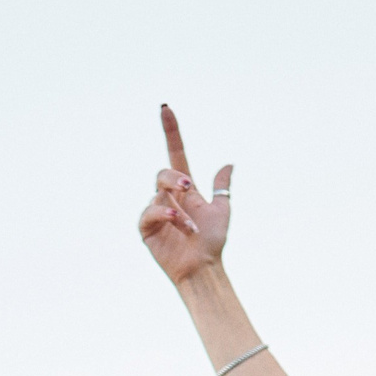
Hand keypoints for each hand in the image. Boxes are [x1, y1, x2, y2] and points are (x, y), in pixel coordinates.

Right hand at [138, 104, 232, 286]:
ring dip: (179, 210)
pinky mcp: (147, 228)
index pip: (176, 153)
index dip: (171, 131)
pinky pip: (148, 213)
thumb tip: (228, 163)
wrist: (204, 268)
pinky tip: (175, 222)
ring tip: (192, 228)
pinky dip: (162, 214)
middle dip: (174, 177)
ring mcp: (156, 211)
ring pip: (159, 194)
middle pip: (163, 173)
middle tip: (189, 187)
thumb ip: (221, 187)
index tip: (166, 108)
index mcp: (186, 188)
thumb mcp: (222, 210)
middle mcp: (169, 196)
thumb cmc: (212, 242)